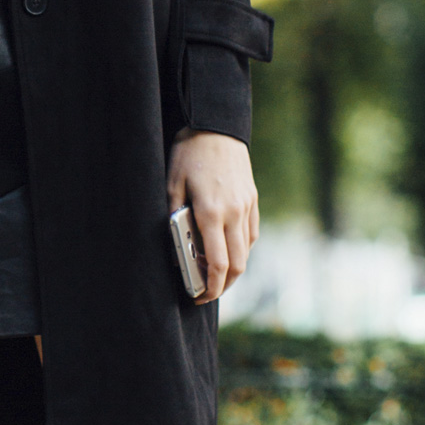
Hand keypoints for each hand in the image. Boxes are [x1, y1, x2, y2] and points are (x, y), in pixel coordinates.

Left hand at [166, 128, 258, 305]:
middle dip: (224, 286)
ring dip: (234, 270)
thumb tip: (177, 250)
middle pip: (237, 266)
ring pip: (246, 252)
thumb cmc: (189, 155)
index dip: (210, 287)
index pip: (218, 264)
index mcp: (211, 213)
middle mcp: (234, 214)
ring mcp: (246, 207)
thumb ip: (175, 219)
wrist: (216, 127)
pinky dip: (242, 249)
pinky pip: (251, 234)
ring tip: (216, 274)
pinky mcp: (252, 200)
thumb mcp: (171, 185)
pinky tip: (229, 250)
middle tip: (207, 292)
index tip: (199, 296)